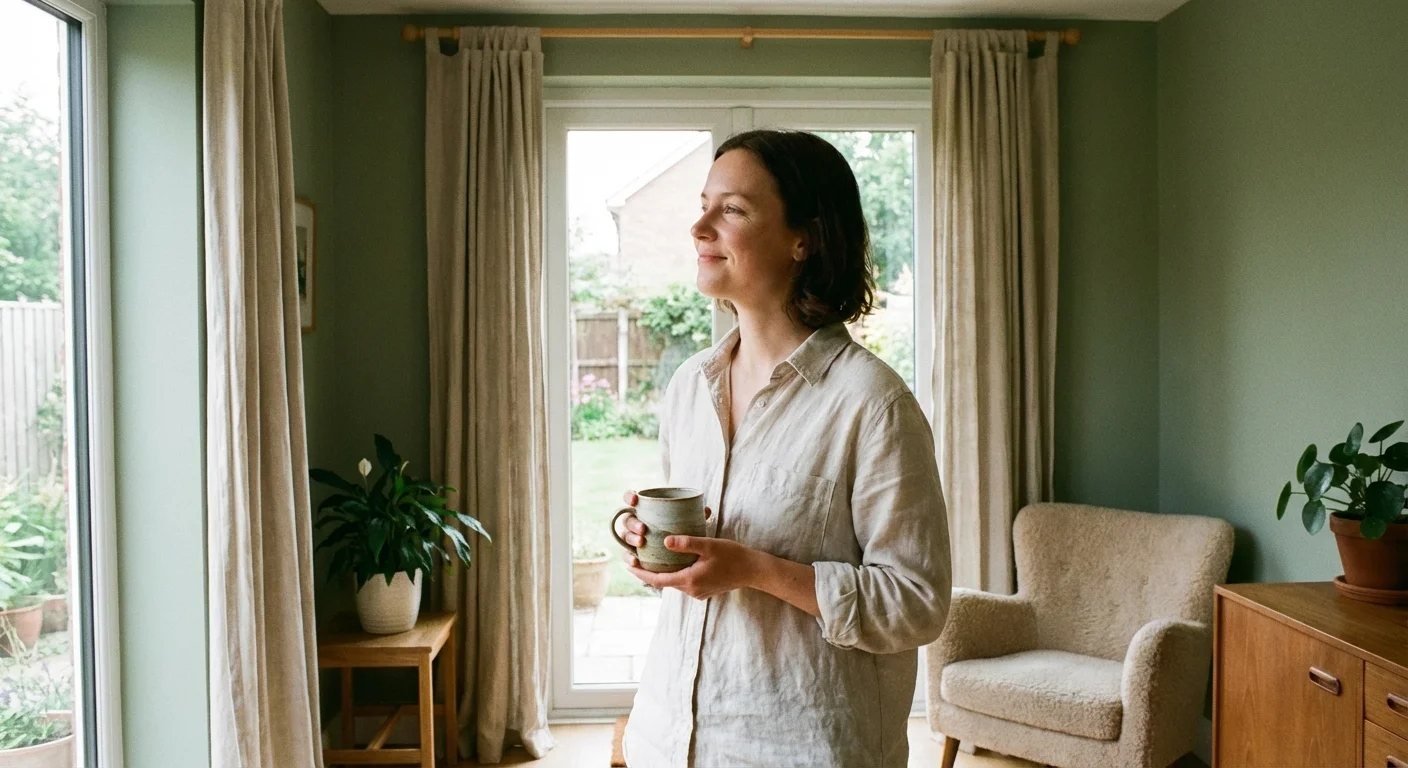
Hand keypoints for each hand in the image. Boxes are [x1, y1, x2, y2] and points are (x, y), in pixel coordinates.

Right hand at [616, 489, 713, 550]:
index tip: (635, 500)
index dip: (629, 497)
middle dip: (633, 523)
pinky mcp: (634, 553)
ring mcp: (633, 537)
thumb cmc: (681, 531)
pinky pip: (627, 555)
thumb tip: (705, 510)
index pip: (631, 499)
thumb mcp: (689, 523)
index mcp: (645, 510)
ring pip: (625, 536)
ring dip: (631, 538)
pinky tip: (635, 562)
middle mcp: (636, 522)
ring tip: (642, 542)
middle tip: (644, 529)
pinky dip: (629, 557)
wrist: (680, 552)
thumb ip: (696, 515)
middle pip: (627, 519)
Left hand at [625, 533, 756, 601]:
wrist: (753, 570)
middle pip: (664, 582)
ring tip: (651, 559)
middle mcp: (691, 590)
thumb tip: (665, 542)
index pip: (658, 580)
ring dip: (662, 573)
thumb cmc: (733, 556)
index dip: (641, 573)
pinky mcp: (704, 591)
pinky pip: (683, 583)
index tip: (629, 564)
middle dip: (648, 571)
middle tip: (635, 558)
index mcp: (689, 580)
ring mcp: (698, 592)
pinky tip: (673, 563)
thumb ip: (687, 543)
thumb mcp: (709, 545)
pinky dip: (675, 574)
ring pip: (674, 582)